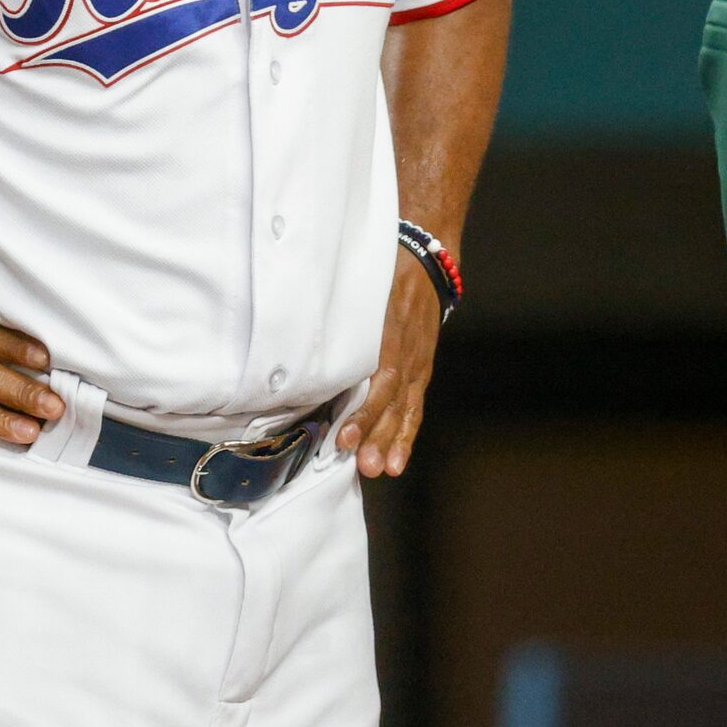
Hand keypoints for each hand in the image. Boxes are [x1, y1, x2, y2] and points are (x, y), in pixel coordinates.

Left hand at [337, 264, 442, 476]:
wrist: (429, 257)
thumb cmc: (387, 271)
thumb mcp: (362, 284)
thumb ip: (340, 310)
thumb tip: (297, 333)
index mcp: (391, 333)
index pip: (379, 380)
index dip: (364, 411)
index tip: (344, 434)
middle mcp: (407, 353)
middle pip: (392, 401)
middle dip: (377, 435)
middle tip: (361, 464)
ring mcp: (417, 363)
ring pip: (405, 409)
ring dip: (393, 442)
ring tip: (380, 469)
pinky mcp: (420, 369)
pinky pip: (414, 406)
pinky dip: (406, 434)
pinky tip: (396, 461)